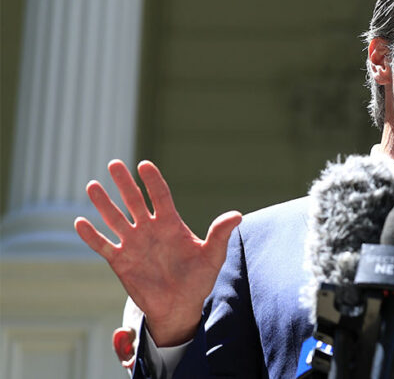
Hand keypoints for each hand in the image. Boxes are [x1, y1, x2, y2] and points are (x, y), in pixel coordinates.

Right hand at [74, 160, 241, 345]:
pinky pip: (103, 246)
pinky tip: (80, 222)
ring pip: (115, 219)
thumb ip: (220, 234)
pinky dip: (92, 236)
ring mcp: (134, 244)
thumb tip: (237, 215)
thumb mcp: (213, 256)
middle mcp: (150, 229)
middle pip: (134, 202)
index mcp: (171, 224)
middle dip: (125, 183)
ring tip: (92, 185)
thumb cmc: (199, 279)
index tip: (144, 165)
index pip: (161, 196)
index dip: (153, 181)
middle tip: (114, 164)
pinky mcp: (121, 261)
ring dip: (104, 204)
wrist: (180, 306)